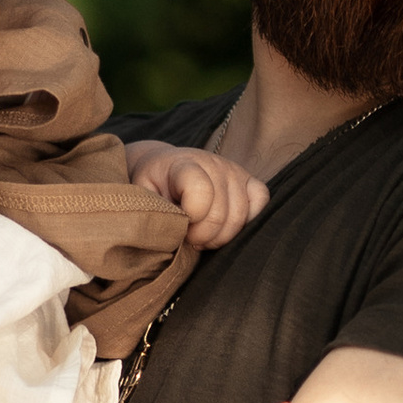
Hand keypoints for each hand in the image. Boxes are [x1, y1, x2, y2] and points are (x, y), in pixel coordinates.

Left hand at [124, 140, 269, 245]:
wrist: (162, 168)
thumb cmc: (150, 188)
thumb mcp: (141, 198)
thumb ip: (155, 213)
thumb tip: (176, 233)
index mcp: (183, 164)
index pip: (201, 191)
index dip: (192, 218)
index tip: (179, 226)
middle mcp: (214, 163)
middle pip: (222, 212)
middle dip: (203, 236)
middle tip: (188, 238)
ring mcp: (234, 171)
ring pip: (241, 215)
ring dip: (221, 236)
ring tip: (203, 236)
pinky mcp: (249, 180)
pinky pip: (261, 202)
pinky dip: (247, 221)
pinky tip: (226, 226)